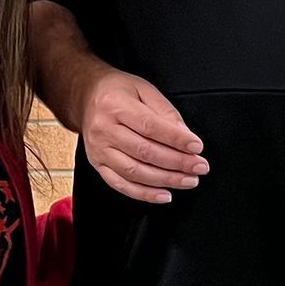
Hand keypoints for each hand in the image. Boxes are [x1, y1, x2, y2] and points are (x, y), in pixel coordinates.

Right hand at [78, 66, 206, 204]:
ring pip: (134, 171)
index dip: (176, 139)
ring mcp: (99, 150)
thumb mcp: (144, 90)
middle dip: (177, 163)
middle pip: (144, 151)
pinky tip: (163, 195)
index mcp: (116, 106)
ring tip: (187, 180)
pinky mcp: (98, 164)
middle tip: (199, 167)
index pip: (150, 126)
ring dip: (165, 180)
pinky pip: (121, 185)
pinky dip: (144, 193)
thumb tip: (186, 136)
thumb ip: (166, 112)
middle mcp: (104, 129)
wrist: (85, 97)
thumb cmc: (116, 92)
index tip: (196, 147)